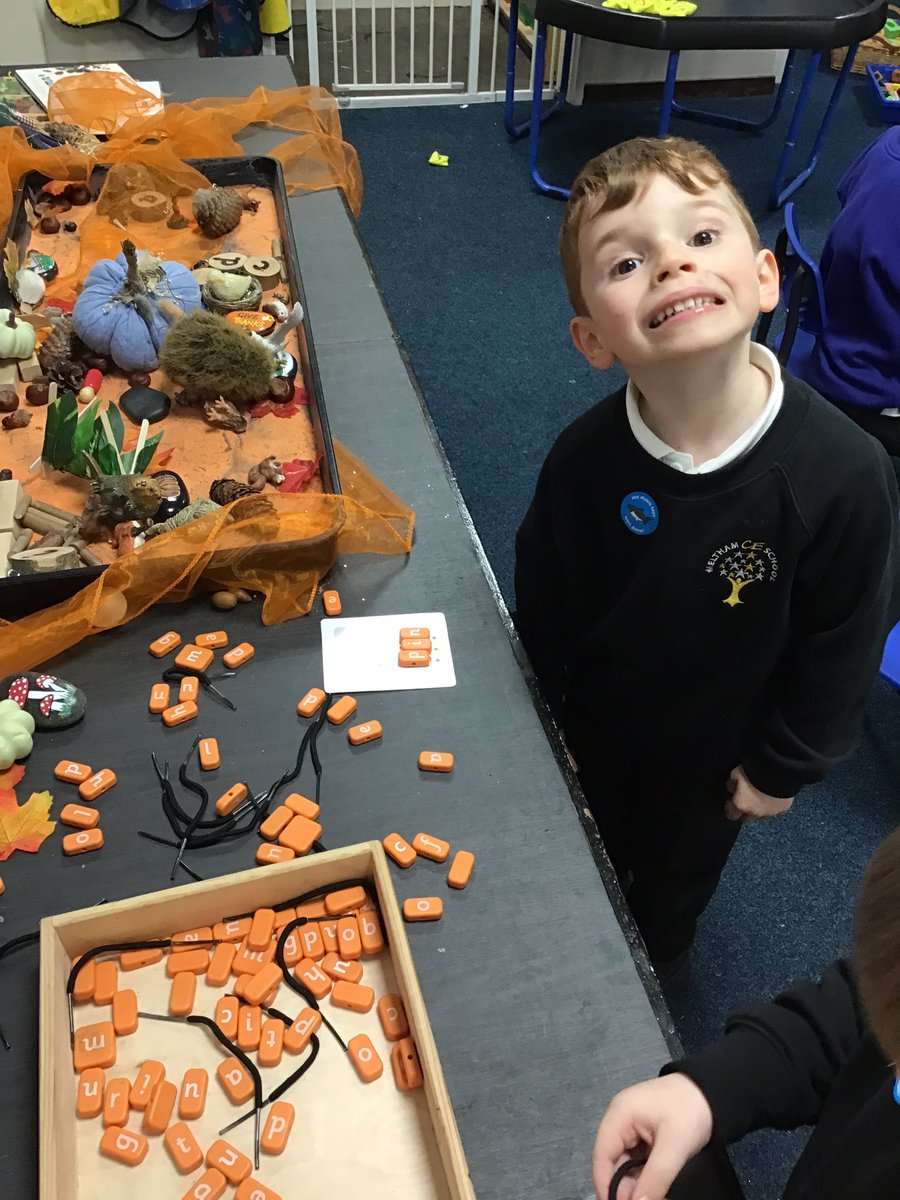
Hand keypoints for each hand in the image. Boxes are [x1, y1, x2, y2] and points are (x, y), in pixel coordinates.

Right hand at [592, 1074, 713, 1199]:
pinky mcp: (644, 1132)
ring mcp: (632, 1126)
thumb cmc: (690, 1111)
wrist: (713, 1090)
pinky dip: (645, 1175)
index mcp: (619, 1115)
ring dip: (636, 1182)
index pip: (602, 1155)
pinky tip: (654, 1188)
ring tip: (652, 1196)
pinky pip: (637, 1158)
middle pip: (613, 1160)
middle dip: (624, 1186)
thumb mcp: (675, 1146)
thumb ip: (654, 1178)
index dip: (604, 1184)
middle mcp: (620, 1120)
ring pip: (626, 1162)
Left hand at [725, 766, 793, 822]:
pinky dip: (773, 806)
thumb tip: (732, 789)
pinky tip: (772, 796)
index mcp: (741, 805)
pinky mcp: (783, 809)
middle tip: (746, 799)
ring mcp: (770, 813)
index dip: (730, 808)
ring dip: (759, 808)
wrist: (778, 770)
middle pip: (746, 818)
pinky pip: (776, 811)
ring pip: (761, 816)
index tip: (731, 801)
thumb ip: (732, 784)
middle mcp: (755, 813)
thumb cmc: (754, 771)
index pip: (731, 815)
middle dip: (744, 811)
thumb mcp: (736, 773)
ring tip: (760, 795)